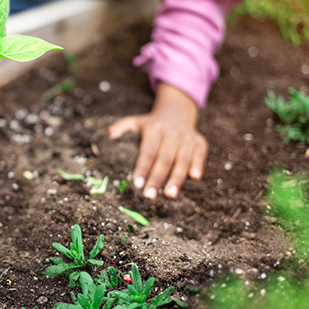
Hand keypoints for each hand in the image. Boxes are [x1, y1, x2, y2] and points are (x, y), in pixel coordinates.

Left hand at [108, 83, 207, 199]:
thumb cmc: (151, 125)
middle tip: (149, 195)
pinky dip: (197, 165)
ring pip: (182, 160)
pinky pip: (199, 154)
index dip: (142, 168)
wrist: (176, 113)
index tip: (136, 184)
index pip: (147, 152)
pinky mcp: (199, 142)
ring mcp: (187, 137)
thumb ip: (121, 127)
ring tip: (169, 195)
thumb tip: (109, 136)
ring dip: (176, 178)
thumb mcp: (135, 122)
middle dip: (157, 179)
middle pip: (164, 159)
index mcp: (154, 129)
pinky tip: (194, 178)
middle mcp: (172, 132)